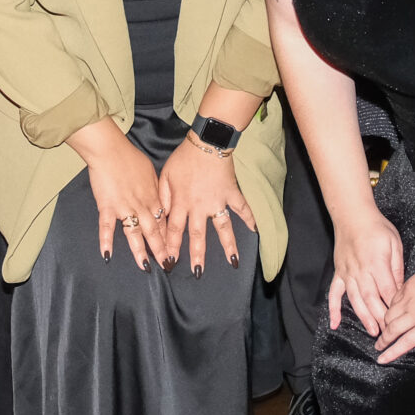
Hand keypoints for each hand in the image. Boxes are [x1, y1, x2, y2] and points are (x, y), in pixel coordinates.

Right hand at [77, 124, 169, 269]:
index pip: (163, 221)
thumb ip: (154, 188)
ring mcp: (124, 207)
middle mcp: (141, 205)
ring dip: (140, 251)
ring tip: (145, 267)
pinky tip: (107, 255)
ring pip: (134, 233)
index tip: (173, 249)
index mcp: (153, 197)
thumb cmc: (130, 157)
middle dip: (161, 250)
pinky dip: (106, 241)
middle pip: (154, 231)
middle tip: (167, 265)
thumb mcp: (150, 172)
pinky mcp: (107, 206)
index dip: (169, 237)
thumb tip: (158, 196)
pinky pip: (107, 227)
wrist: (110, 150)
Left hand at [159, 134, 257, 273]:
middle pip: (198, 235)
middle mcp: (199, 206)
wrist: (206, 142)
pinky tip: (255, 231)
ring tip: (233, 262)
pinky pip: (242, 208)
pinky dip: (250, 219)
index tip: (168, 263)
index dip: (170, 247)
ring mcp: (217, 201)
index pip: (174, 230)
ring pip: (223, 228)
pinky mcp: (231, 193)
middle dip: (197, 255)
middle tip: (197, 272)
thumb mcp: (165, 176)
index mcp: (181, 202)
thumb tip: (159, 218)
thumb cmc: (183, 158)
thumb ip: (162, 198)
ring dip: (228, 246)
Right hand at [327, 210, 405, 337]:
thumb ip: (397, 267)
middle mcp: (361, 271)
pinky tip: (334, 324)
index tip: (402, 317)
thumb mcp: (395, 244)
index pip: (388, 290)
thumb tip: (401, 288)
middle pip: (371, 299)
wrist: (352, 215)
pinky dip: (333, 309)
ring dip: (364, 317)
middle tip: (390, 333)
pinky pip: (334, 294)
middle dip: (381, 317)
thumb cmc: (377, 228)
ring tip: (373, 332)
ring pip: (355, 300)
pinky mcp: (339, 273)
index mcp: (377, 263)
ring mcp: (347, 273)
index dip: (394, 305)